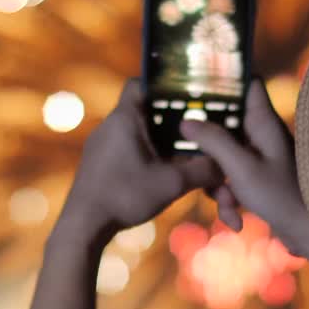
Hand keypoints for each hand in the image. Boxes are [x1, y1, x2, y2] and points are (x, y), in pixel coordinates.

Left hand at [61, 80, 223, 238]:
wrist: (84, 225)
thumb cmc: (125, 197)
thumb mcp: (172, 183)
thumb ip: (202, 171)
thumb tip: (224, 165)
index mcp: (125, 118)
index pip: (141, 83)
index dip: (164, 87)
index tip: (186, 98)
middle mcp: (110, 126)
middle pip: (145, 110)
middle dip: (171, 121)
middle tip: (194, 132)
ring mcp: (102, 145)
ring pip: (138, 131)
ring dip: (159, 141)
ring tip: (180, 156)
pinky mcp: (99, 163)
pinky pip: (127, 148)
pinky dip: (146, 154)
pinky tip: (160, 172)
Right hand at [180, 79, 308, 267]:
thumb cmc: (281, 196)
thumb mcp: (241, 168)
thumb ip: (214, 141)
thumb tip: (186, 121)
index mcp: (263, 122)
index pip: (248, 82)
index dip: (224, 79)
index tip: (195, 84)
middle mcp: (261, 135)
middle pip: (223, 124)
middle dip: (207, 148)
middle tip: (192, 159)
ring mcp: (258, 157)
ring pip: (222, 157)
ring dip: (217, 184)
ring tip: (227, 204)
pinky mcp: (256, 179)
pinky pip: (230, 181)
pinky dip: (229, 200)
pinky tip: (236, 220)